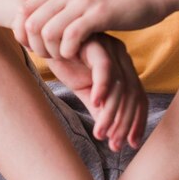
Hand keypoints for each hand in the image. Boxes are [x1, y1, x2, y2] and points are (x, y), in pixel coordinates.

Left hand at [14, 0, 172, 60]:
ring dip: (52, 51)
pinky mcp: (99, 14)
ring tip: (64, 57)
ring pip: (47, 31)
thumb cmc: (115, 0)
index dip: (24, 34)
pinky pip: (71, 35)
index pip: (23, 11)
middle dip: (35, 47)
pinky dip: (68, 51)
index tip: (37, 47)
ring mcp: (83, 2)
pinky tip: (76, 56)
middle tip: (50, 57)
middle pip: (31, 24)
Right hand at [46, 32, 147, 150]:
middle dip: (125, 123)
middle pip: (133, 95)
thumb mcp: (82, 87)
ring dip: (111, 112)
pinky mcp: (96, 43)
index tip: (130, 145)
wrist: (40, 34)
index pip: (138, 99)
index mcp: (122, 68)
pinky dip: (102, 87)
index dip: (137, 123)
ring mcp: (111, 50)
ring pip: (121, 86)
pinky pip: (104, 67)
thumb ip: (97, 105)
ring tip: (100, 132)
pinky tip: (95, 103)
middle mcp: (121, 58)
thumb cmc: (63, 59)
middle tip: (114, 145)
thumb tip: (108, 132)